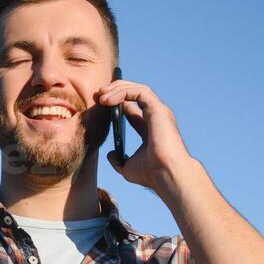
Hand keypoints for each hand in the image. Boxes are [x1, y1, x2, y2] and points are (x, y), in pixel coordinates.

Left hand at [94, 78, 195, 194]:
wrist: (166, 175)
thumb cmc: (152, 174)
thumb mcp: (127, 167)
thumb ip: (118, 159)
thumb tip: (109, 154)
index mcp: (150, 129)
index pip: (132, 109)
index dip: (116, 103)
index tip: (100, 103)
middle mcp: (156, 117)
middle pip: (135, 94)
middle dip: (115, 90)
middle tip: (97, 94)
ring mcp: (158, 112)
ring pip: (137, 89)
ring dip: (117, 88)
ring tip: (100, 94)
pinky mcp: (158, 109)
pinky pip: (139, 92)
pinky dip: (123, 92)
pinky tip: (108, 100)